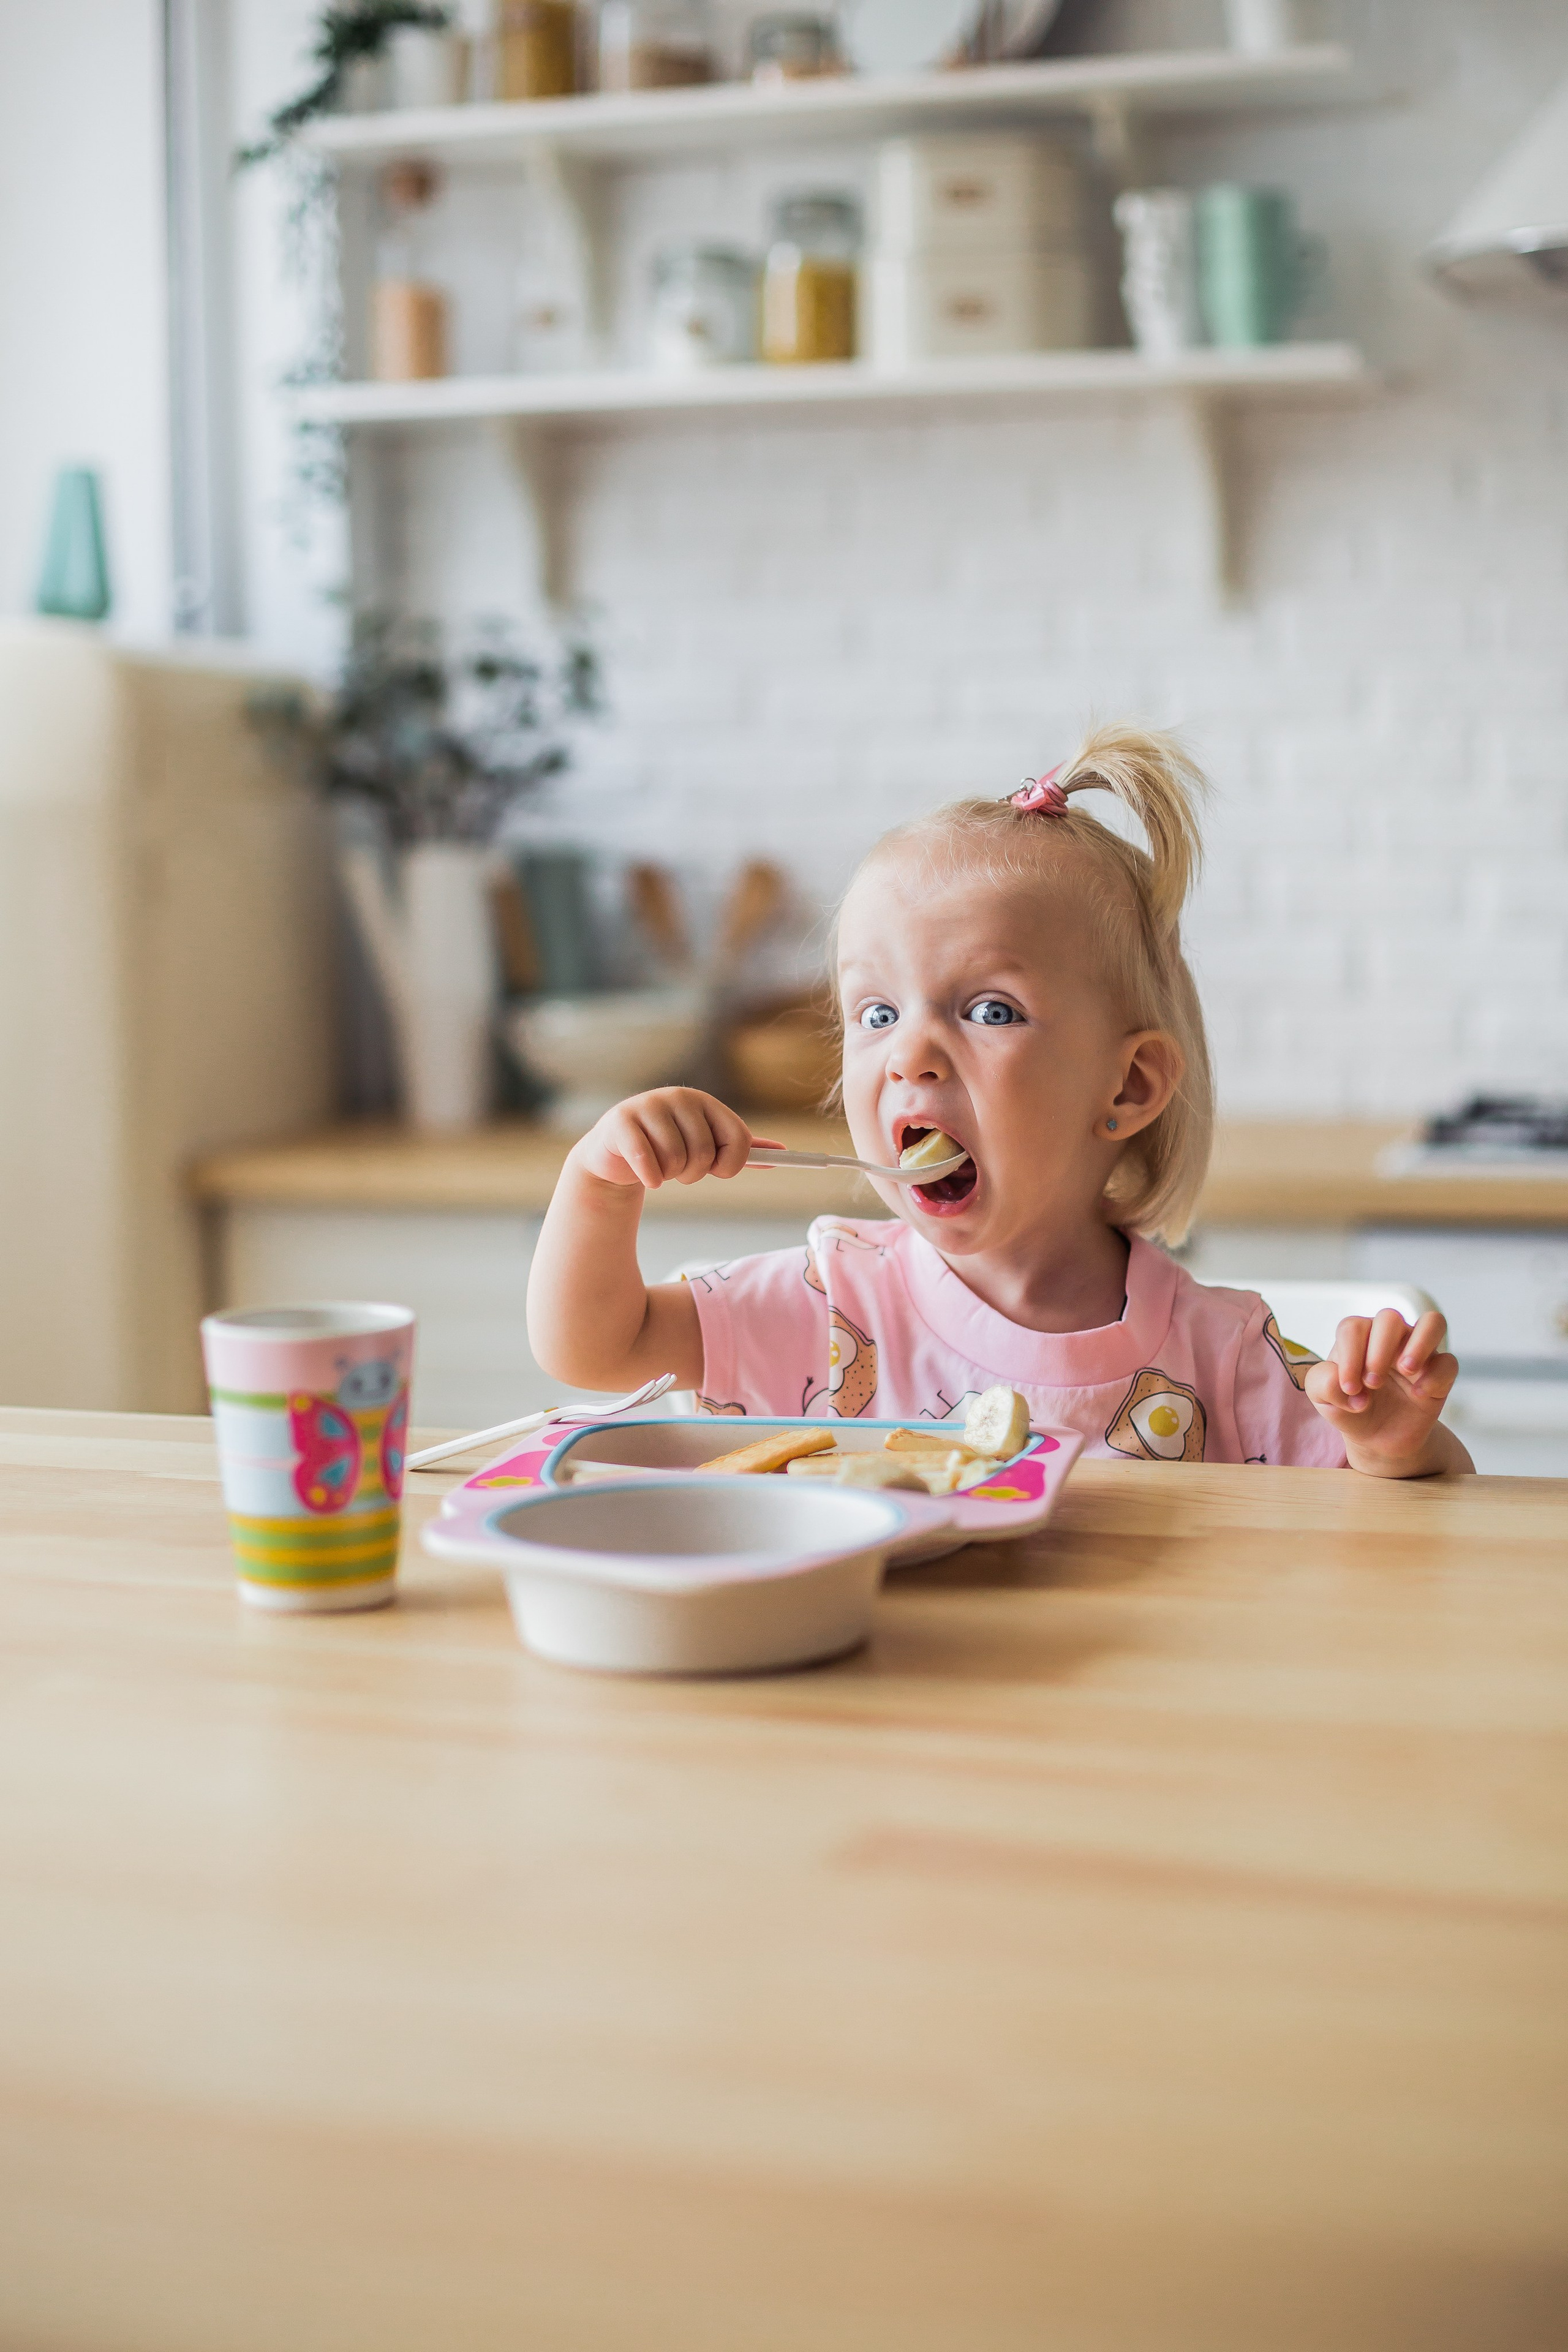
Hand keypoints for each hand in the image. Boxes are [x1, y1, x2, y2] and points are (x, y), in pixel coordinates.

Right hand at [573, 1088, 755, 1191]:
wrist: (617, 1154)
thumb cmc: (668, 1150)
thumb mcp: (708, 1150)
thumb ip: (741, 1150)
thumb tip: (781, 1152)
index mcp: (705, 1102)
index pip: (737, 1136)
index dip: (732, 1164)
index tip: (718, 1171)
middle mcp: (679, 1097)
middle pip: (705, 1152)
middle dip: (694, 1174)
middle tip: (680, 1171)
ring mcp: (649, 1105)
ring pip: (676, 1160)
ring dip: (670, 1176)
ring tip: (660, 1166)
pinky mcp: (622, 1120)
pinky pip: (648, 1162)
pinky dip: (651, 1179)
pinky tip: (647, 1176)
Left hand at [1304, 1309, 1464, 1476]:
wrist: (1377, 1437)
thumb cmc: (1349, 1406)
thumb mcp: (1324, 1399)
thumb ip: (1321, 1383)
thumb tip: (1343, 1384)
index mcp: (1358, 1337)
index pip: (1353, 1327)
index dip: (1350, 1355)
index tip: (1349, 1388)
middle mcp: (1390, 1338)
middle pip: (1390, 1318)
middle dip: (1380, 1350)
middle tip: (1373, 1384)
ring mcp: (1418, 1352)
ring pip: (1432, 1322)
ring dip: (1419, 1343)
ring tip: (1406, 1369)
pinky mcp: (1440, 1374)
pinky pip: (1449, 1362)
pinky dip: (1435, 1375)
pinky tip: (1419, 1394)